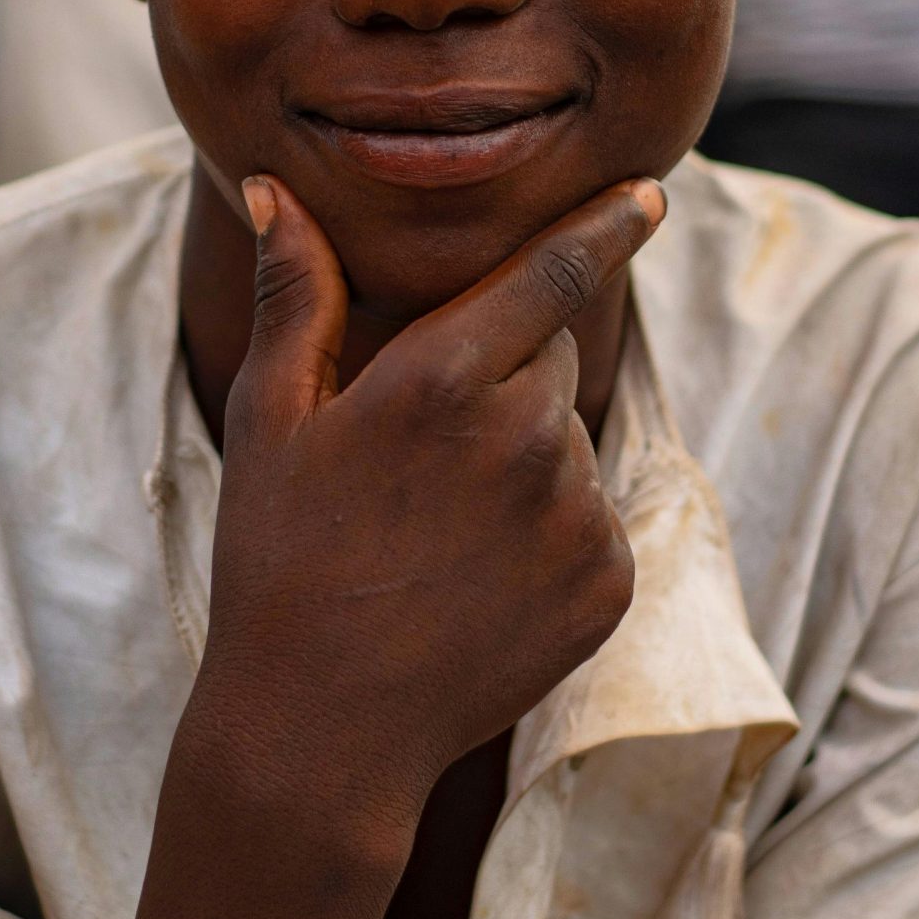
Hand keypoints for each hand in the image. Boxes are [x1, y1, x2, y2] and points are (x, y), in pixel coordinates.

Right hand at [190, 173, 663, 847]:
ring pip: (568, 444)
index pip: (554, 271)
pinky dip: (549, 537)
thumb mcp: (270, 421)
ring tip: (437, 535)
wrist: (322, 731)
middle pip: (549, 357)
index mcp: (443, 378)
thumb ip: (297, 294)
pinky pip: (592, 521)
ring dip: (523, 462)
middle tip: (421, 454)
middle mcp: (528, 436)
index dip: (605, 224)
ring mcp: (578, 516)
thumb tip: (275, 187)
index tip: (648, 192)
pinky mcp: (610, 584)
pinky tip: (475, 581)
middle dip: (502, 376)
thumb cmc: (279, 562)